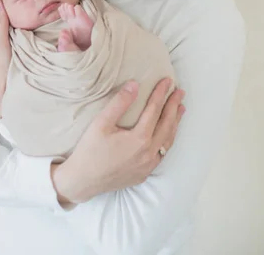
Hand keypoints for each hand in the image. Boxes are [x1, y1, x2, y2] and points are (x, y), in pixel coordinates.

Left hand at [0, 0, 11, 116]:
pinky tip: (19, 27)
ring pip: (6, 26)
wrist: (6, 100)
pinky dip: (15, 26)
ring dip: (4, 13)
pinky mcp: (18, 58)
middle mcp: (1, 42)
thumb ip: (0, 26)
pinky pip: (16, 36)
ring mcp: (8, 50)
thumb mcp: (1, 47)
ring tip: (2, 1)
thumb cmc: (2, 74)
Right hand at [51, 78, 184, 204]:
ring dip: (175, 123)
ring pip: (167, 141)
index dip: (161, 94)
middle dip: (174, 106)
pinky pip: (162, 154)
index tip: (167, 80)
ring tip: (181, 109)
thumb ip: (119, 103)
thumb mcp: (101, 123)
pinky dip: (168, 140)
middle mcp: (148, 153)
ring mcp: (148, 166)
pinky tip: (167, 134)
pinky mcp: (144, 174)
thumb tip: (135, 85)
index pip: (154, 110)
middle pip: (166, 125)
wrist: (82, 182)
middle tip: (180, 92)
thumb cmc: (90, 151)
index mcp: (139, 139)